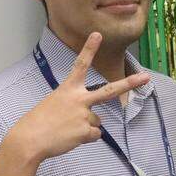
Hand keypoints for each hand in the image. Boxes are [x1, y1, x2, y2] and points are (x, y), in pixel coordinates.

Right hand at [7, 32, 149, 162]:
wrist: (29, 140)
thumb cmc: (38, 123)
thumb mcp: (54, 105)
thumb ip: (75, 107)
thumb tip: (92, 121)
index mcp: (67, 89)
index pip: (80, 65)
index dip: (89, 49)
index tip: (97, 35)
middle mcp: (79, 99)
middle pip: (109, 91)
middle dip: (129, 83)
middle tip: (146, 77)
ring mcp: (84, 115)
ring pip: (97, 121)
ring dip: (85, 127)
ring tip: (66, 129)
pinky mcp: (86, 130)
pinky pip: (94, 135)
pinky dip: (84, 139)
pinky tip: (69, 137)